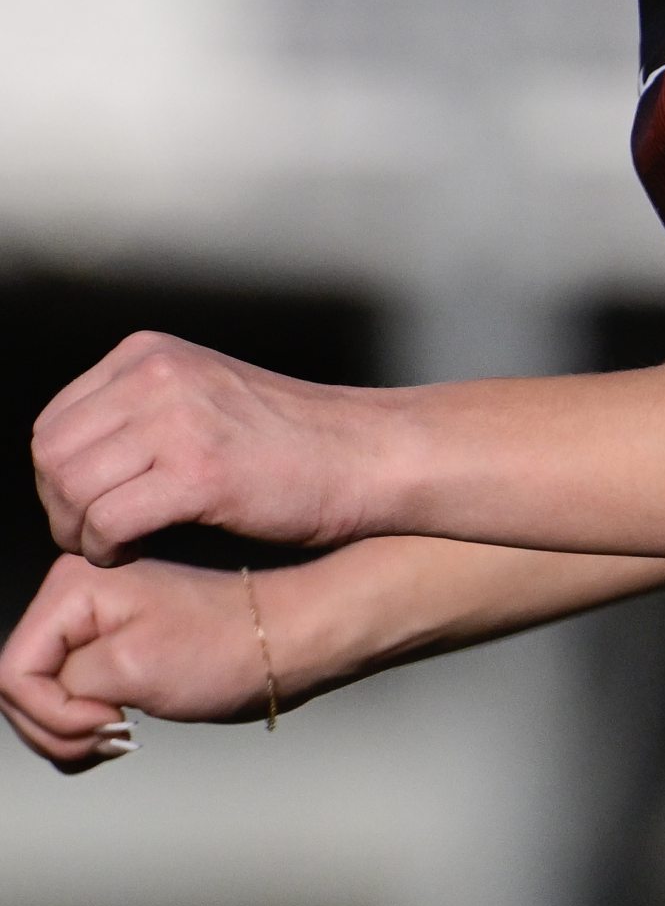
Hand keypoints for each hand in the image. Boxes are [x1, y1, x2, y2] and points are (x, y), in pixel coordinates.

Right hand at [1, 554, 286, 762]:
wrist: (284, 645)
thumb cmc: (227, 648)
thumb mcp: (129, 667)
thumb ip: (60, 684)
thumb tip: (30, 698)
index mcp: (72, 588)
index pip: (13, 673)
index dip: (51, 712)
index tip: (106, 717)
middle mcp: (72, 602)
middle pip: (17, 694)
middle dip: (58, 728)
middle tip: (114, 732)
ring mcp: (87, 631)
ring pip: (36, 707)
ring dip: (70, 736)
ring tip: (119, 733)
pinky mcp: (104, 658)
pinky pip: (63, 709)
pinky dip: (82, 734)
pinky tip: (116, 732)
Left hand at [32, 334, 399, 563]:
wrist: (370, 455)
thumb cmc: (293, 440)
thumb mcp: (201, 397)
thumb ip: (138, 411)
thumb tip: (69, 462)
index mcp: (151, 354)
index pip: (55, 421)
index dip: (59, 476)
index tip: (89, 504)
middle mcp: (158, 377)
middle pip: (51, 455)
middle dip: (60, 507)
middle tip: (94, 533)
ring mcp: (178, 422)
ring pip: (72, 490)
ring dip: (82, 532)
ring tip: (117, 544)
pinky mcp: (198, 474)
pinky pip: (107, 522)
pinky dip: (107, 549)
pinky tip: (136, 551)